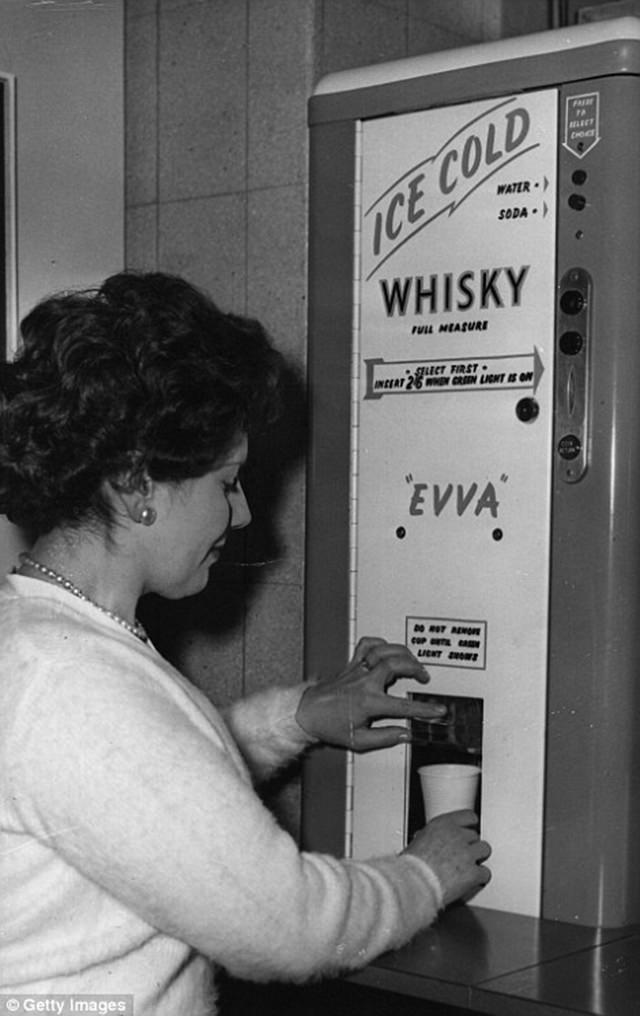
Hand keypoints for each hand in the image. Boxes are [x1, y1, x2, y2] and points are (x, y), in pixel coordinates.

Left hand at [295, 636, 446, 750]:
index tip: (438, 710)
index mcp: (369, 702)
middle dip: (416, 668)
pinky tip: (389, 650)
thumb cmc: (329, 725)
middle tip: (424, 678)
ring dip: (403, 653)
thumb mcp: (359, 740)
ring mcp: (358, 670)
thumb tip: (405, 734)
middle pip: (396, 664)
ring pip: (384, 650)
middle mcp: (365, 682)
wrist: (307, 712)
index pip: (403, 706)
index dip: (424, 709)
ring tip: (412, 662)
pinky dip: (381, 643)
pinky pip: (367, 644)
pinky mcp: (351, 663)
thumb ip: (385, 737)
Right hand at [404, 810, 491, 906]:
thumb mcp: (417, 842)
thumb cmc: (411, 867)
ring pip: (485, 850)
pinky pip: (485, 873)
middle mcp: (457, 835)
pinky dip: (480, 878)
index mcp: (443, 824)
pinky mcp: (473, 872)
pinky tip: (473, 881)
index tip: (469, 832)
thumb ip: (431, 838)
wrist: (414, 883)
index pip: (468, 816)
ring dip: (478, 859)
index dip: (470, 826)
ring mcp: (467, 853)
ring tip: (470, 867)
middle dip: (470, 846)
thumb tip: (429, 841)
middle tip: (463, 856)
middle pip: (476, 836)